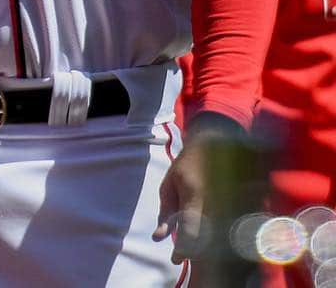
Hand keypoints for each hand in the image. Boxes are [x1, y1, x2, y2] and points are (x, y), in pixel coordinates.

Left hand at [154, 113, 242, 263]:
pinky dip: (233, 240)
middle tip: (193, 262)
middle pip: (209, 236)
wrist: (214, 142)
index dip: (183, 246)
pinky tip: (229, 247)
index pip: (190, 227)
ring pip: (225, 235)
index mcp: (194, 195)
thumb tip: (159, 237)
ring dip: (216, 249)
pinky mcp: (244, 205)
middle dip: (200, 253)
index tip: (176, 259)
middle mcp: (215, 201)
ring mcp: (231, 203)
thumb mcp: (169, 183)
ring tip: (209, 258)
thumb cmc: (187, 165)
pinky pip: (238, 228)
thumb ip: (166, 211)